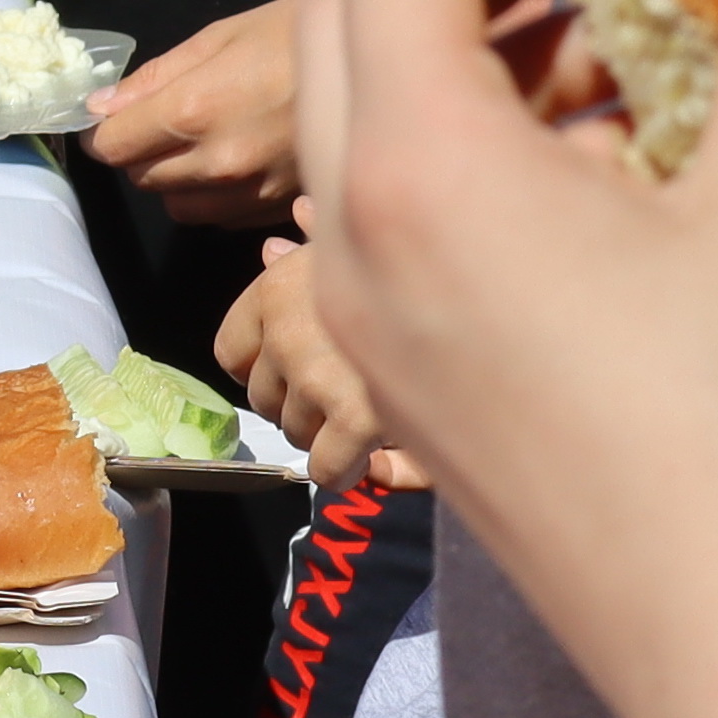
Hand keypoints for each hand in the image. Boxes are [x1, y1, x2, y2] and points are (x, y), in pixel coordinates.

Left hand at [90, 0, 308, 231]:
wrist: (390, 56)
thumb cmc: (299, 29)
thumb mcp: (222, 35)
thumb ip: (156, 77)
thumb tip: (100, 107)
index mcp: (197, 112)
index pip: (114, 146)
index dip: (104, 132)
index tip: (113, 117)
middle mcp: (221, 164)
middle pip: (143, 178)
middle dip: (141, 152)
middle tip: (165, 121)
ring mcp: (256, 194)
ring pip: (180, 206)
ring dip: (176, 179)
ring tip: (204, 143)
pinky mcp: (286, 212)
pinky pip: (223, 218)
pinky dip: (216, 197)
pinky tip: (240, 162)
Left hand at [225, 234, 416, 491]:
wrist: (486, 298)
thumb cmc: (423, 265)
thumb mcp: (360, 248)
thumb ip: (311, 253)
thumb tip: (270, 250)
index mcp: (279, 285)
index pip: (232, 353)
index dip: (265, 370)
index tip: (299, 374)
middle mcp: (285, 327)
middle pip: (265, 400)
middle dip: (302, 405)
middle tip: (349, 397)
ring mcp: (315, 373)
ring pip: (297, 434)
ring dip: (329, 435)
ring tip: (373, 416)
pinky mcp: (355, 415)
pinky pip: (327, 467)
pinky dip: (348, 469)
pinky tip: (377, 456)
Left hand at [301, 0, 717, 717]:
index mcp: (416, 172)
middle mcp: (349, 241)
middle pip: (355, 24)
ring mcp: (370, 328)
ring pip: (371, 126)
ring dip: (479, 53)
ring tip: (637, 23)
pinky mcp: (414, 390)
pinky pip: (402, 221)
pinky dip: (482, 152)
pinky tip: (624, 156)